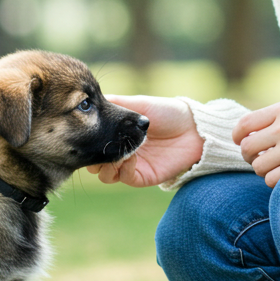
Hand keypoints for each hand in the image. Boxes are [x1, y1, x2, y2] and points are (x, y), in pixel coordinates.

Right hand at [86, 95, 202, 187]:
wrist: (194, 127)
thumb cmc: (167, 112)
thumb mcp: (138, 104)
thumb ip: (115, 104)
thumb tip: (89, 102)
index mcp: (118, 135)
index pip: (94, 144)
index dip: (88, 144)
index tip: (85, 136)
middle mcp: (122, 152)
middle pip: (95, 164)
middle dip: (92, 158)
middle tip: (98, 149)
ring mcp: (132, 166)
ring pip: (106, 176)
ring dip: (106, 166)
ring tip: (115, 153)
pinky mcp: (144, 176)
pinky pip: (126, 179)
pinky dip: (123, 169)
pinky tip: (131, 157)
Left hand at [232, 101, 279, 186]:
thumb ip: (274, 119)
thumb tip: (244, 136)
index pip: (245, 123)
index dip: (237, 135)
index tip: (239, 142)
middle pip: (247, 148)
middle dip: (249, 156)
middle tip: (259, 157)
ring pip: (258, 167)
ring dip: (265, 169)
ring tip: (279, 165)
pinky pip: (272, 181)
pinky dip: (277, 180)